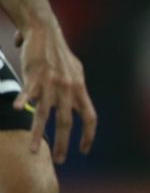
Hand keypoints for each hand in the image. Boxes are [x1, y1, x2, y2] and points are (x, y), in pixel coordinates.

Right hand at [17, 24, 95, 162]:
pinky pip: (28, 92)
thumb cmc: (58, 53)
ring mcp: (51, 83)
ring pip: (44, 113)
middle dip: (62, 143)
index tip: (84, 150)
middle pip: (66, 122)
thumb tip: (76, 100)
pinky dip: (23, 100)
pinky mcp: (35, 76)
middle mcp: (68, 88)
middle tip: (59, 160)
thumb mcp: (75, 70)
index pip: (89, 117)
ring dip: (38, 133)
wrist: (46, 32)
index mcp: (79, 89)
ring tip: (33, 150)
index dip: (89, 135)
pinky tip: (17, 110)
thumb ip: (76, 87)